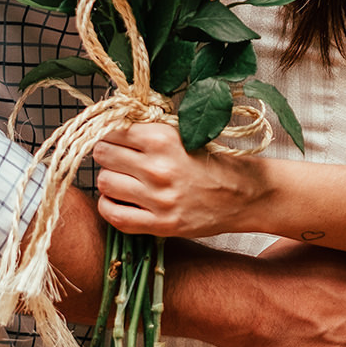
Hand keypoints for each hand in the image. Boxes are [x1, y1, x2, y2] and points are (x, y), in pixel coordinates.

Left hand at [94, 124, 262, 237]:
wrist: (242, 194)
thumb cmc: (212, 160)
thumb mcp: (184, 134)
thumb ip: (150, 129)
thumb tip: (114, 122)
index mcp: (163, 139)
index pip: (113, 130)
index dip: (111, 132)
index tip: (115, 136)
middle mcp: (157, 168)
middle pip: (103, 155)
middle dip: (107, 153)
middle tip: (117, 156)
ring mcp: (158, 199)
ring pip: (105, 183)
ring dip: (109, 179)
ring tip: (122, 177)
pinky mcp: (160, 225)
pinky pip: (114, 215)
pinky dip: (109, 206)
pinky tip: (118, 199)